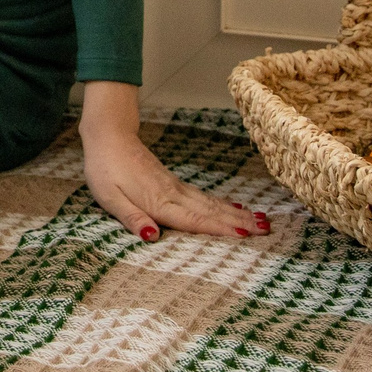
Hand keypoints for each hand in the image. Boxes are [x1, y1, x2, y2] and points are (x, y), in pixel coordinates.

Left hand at [79, 81, 267, 240]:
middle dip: (239, 223)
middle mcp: (172, 194)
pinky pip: (204, 196)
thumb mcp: (108, 198)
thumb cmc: (104, 169)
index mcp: (157, 201)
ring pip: (211, 203)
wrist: (109, 135)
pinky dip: (223, 204)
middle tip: (267, 230)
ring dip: (237, 214)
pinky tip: (236, 207)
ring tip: (262, 222)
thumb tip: (151, 236)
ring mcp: (176, 187)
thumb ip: (131, 217)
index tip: (244, 236)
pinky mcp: (174, 183)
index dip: (218, 229)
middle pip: (210, 212)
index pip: (192, 220)